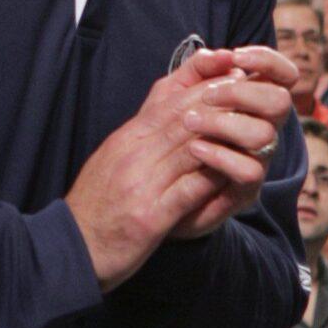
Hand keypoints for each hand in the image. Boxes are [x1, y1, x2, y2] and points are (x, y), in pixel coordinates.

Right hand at [65, 47, 296, 290]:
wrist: (70, 248)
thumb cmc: (96, 206)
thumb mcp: (114, 160)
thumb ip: (142, 137)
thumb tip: (172, 116)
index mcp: (127, 140)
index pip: (171, 103)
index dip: (206, 88)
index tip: (235, 78)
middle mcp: (133, 155)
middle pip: (185, 118)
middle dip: (223, 104)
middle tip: (255, 95)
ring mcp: (140, 184)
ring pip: (192, 148)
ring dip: (227, 138)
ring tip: (257, 132)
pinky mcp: (149, 217)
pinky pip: (188, 191)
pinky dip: (215, 179)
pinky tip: (238, 175)